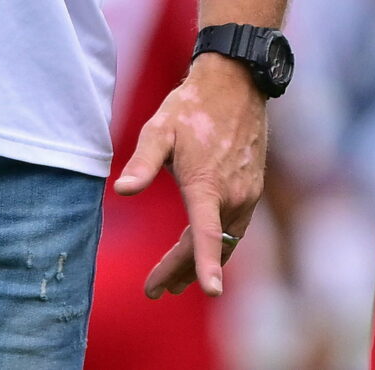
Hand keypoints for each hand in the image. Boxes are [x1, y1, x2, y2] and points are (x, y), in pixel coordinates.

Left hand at [113, 52, 267, 297]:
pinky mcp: (252, 191)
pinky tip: (198, 251)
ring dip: (197, 263)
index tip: (211, 292)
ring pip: (222, 242)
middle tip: (154, 291)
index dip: (205, 265)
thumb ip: (142, 163)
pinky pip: (232, 229)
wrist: (236, 84)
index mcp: (208, 185)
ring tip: (172, 283)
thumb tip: (122, 191)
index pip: (206, 235)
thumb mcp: (159, 130)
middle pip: (206, 246)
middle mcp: (233, 196)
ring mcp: (246, 195)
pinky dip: (215, 246)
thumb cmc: (191, 107)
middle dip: (180, 272)